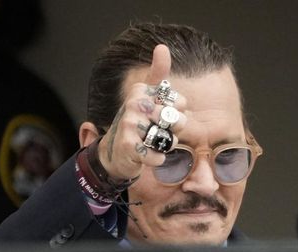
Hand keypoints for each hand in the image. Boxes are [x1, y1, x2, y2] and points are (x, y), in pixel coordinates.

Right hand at [97, 44, 186, 179]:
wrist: (116, 153)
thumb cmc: (138, 122)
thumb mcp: (147, 96)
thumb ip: (157, 73)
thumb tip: (162, 47)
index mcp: (141, 91)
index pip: (181, 103)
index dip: (178, 113)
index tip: (163, 116)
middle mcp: (134, 104)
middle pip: (176, 120)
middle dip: (174, 131)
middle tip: (161, 133)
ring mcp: (130, 125)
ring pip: (168, 138)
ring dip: (166, 145)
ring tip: (153, 143)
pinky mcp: (129, 147)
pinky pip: (157, 155)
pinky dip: (157, 159)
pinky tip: (150, 155)